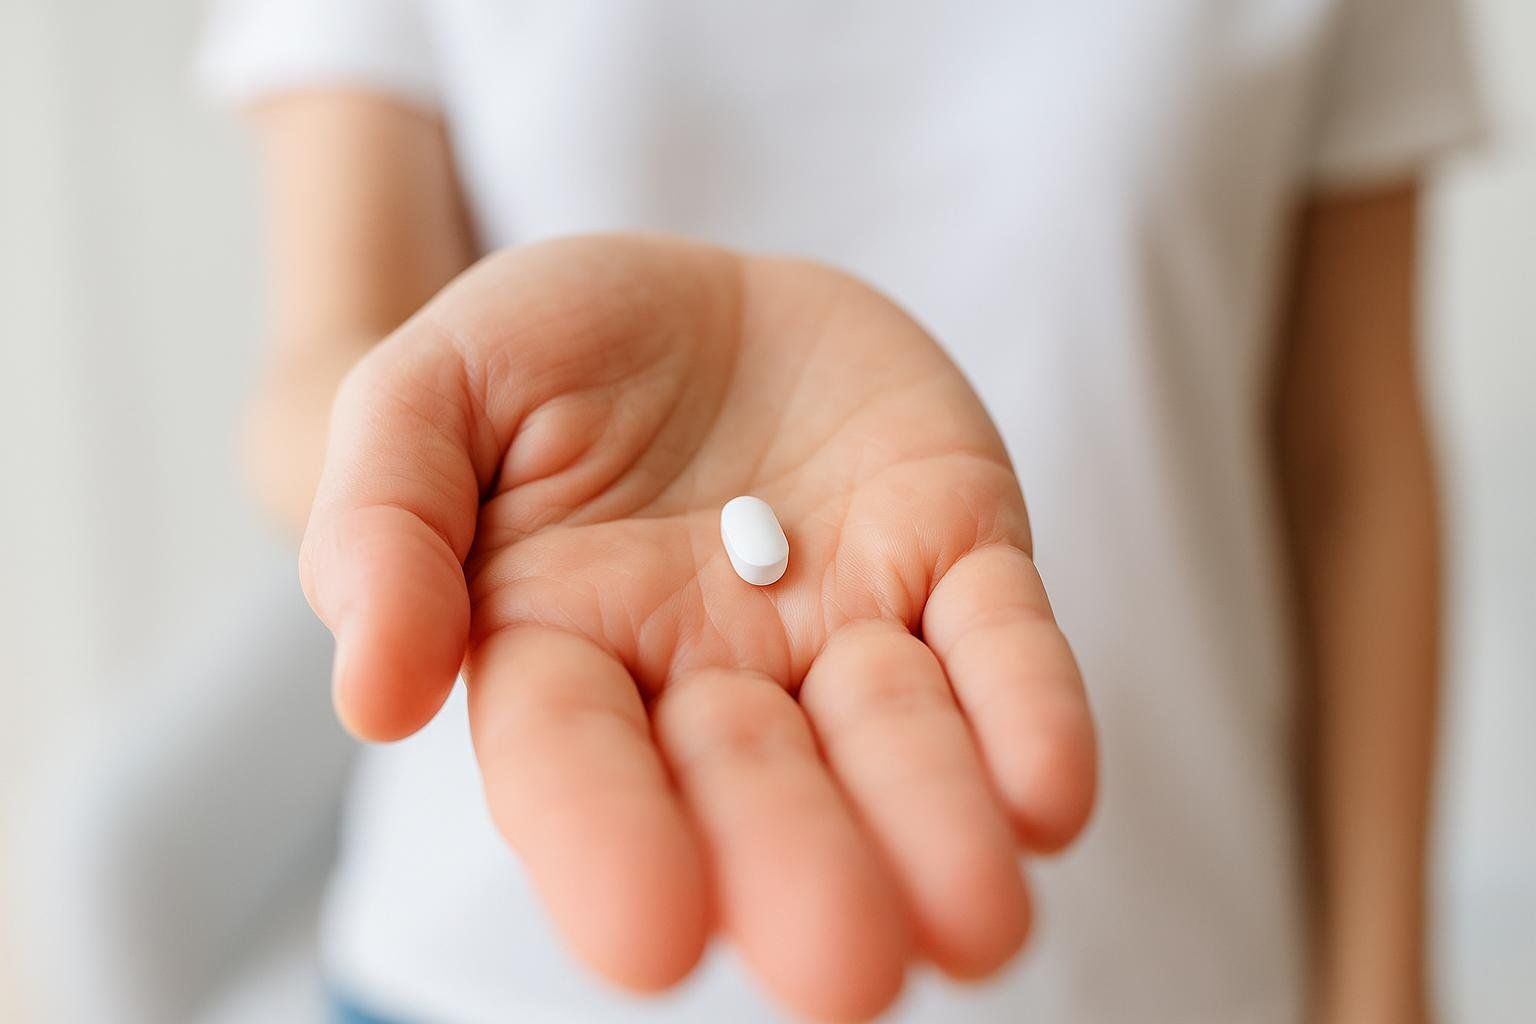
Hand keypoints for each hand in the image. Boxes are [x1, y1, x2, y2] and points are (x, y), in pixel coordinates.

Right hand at [300, 235, 1095, 1020]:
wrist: (703, 297)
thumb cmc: (551, 353)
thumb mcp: (432, 388)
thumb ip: (382, 517)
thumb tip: (375, 696)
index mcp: (562, 651)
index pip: (575, 768)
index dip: (607, 848)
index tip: (652, 938)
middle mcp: (712, 676)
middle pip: (755, 788)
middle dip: (799, 871)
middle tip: (846, 970)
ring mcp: (845, 624)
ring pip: (897, 741)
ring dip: (936, 826)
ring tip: (976, 926)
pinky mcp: (956, 557)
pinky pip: (1003, 644)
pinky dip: (1025, 714)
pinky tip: (1049, 794)